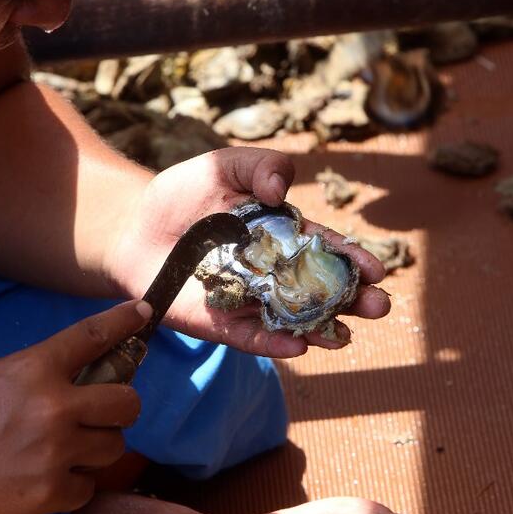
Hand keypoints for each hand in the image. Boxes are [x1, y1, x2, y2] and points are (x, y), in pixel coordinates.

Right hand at [0, 300, 149, 513]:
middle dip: (122, 407)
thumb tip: (65, 376)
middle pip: (126, 402)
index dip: (124, 321)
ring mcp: (55, 450)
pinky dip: (74, 485)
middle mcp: (54, 407)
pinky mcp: (49, 490)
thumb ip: (33, 373)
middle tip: (108, 413)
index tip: (143, 312)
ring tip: (71, 451)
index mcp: (36, 369)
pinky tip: (51, 480)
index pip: (92, 336)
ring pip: (113, 447)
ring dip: (97, 448)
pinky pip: (87, 487)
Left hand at [106, 147, 390, 357]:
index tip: (376, 270)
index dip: (351, 259)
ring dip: (321, 329)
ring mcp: (250, 300)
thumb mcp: (224, 166)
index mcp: (284, 235)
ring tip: (345, 337)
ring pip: (293, 320)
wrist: (133, 226)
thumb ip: (261, 166)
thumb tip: (283, 190)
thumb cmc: (183, 193)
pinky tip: (297, 347)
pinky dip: (273, 343)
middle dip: (351, 299)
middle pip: (320, 289)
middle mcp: (274, 271)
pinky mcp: (222, 323)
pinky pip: (251, 337)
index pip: (325, 249)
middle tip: (379, 306)